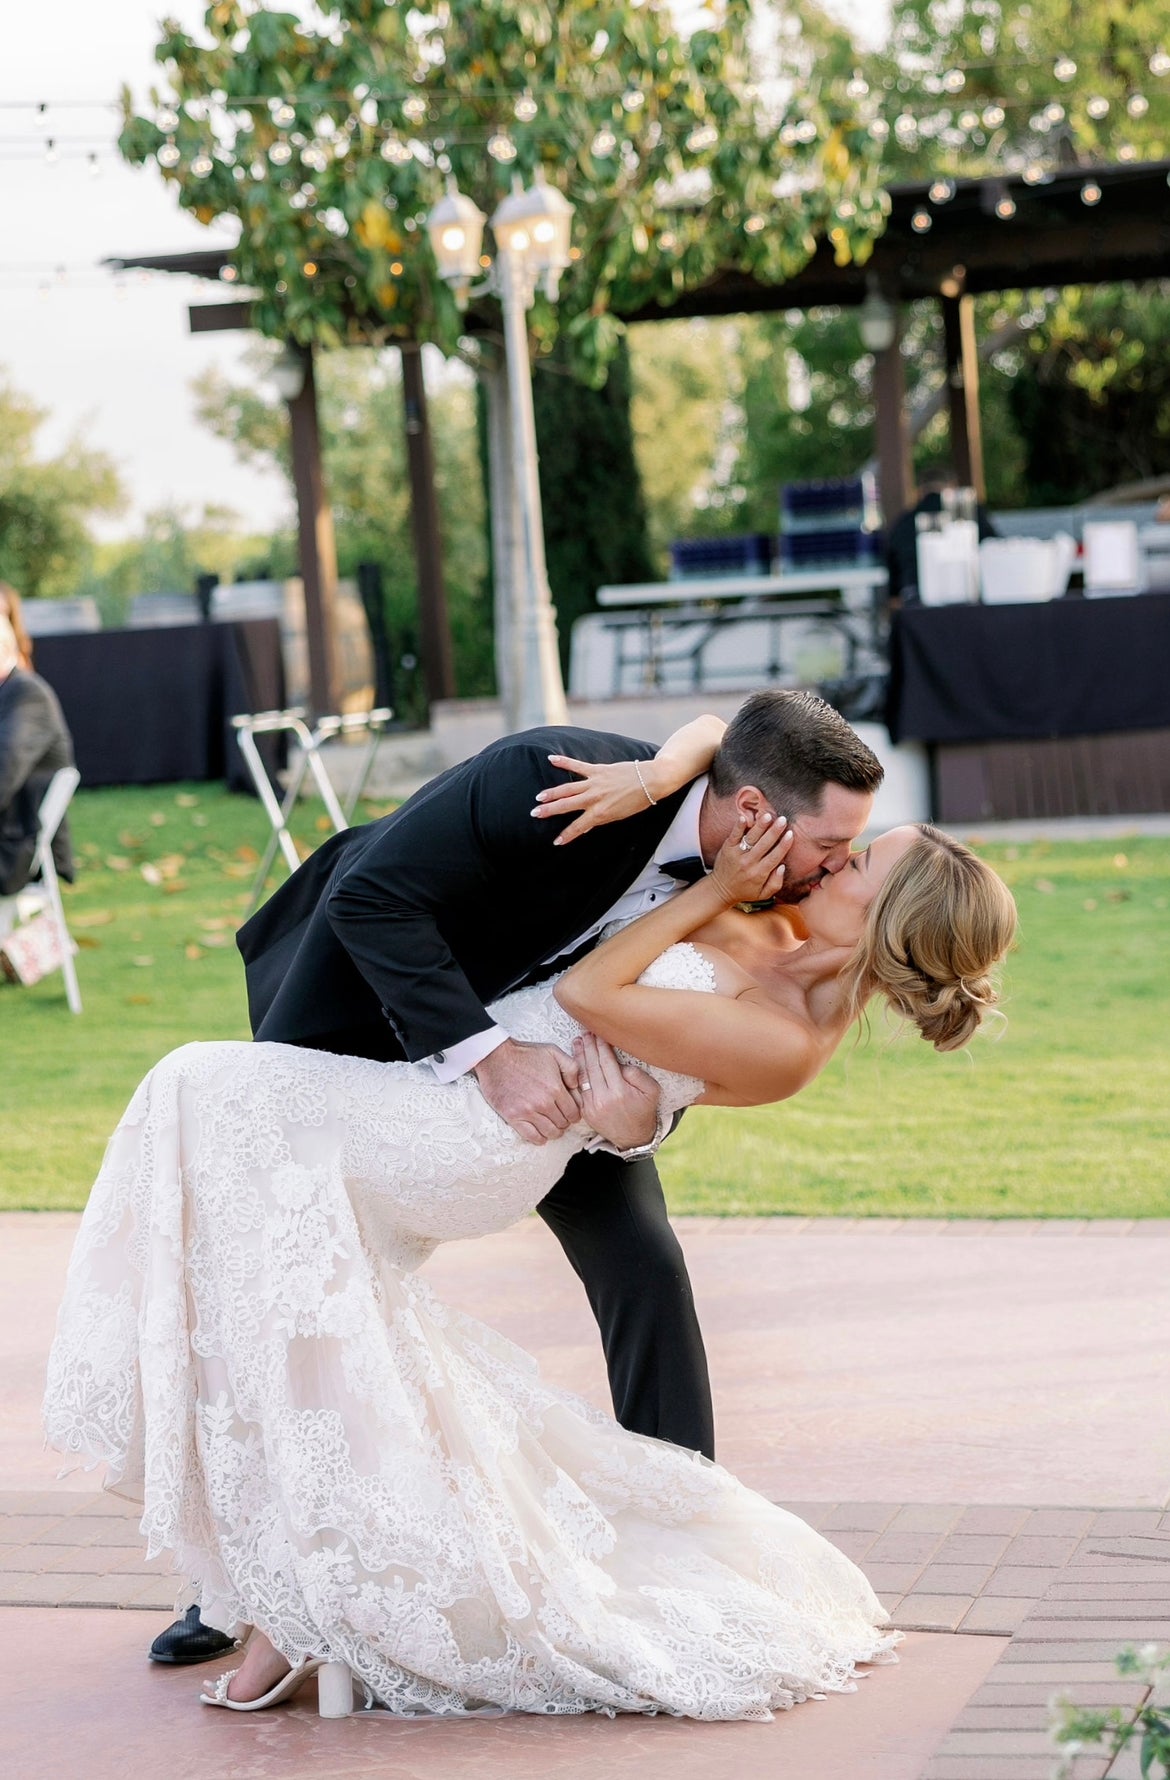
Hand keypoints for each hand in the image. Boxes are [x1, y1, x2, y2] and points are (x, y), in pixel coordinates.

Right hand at [473, 1038, 581, 1144]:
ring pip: (550, 1132)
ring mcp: (527, 1111)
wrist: (496, 1056)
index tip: (570, 1112)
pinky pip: (532, 1137)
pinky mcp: (513, 1117)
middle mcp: (543, 1102)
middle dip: (564, 1122)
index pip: (574, 1113)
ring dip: (553, 1131)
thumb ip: (571, 1068)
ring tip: (550, 1125)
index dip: (574, 1114)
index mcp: (555, 1088)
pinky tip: (540, 1133)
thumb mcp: (553, 1052)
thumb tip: (577, 1087)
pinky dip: (539, 1138)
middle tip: (559, 1117)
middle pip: (563, 1124)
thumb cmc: (525, 1054)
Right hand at [531, 756, 661, 845]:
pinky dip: (564, 762)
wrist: (651, 780)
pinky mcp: (598, 769)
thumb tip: (585, 825)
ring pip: (568, 788)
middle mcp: (594, 798)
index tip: (556, 842)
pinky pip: (577, 765)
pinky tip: (551, 759)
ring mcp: (594, 782)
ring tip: (539, 797)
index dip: (567, 835)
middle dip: (549, 811)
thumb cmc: (638, 801)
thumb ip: (600, 819)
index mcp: (601, 813)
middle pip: (567, 805)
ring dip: (552, 793)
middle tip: (534, 814)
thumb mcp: (619, 816)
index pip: (579, 826)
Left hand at [572, 1031, 660, 1151]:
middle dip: (589, 1047)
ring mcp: (592, 1106)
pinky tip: (576, 1061)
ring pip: (584, 1076)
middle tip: (586, 1032)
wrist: (634, 1137)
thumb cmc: (644, 1110)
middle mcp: (603, 1098)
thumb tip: (620, 1064)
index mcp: (620, 1091)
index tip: (599, 1033)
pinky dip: (577, 1073)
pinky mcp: (585, 1111)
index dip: (602, 1045)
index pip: (607, 1061)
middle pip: (593, 1066)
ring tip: (577, 1042)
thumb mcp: (652, 1091)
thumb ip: (637, 1074)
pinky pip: (580, 1088)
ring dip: (579, 1057)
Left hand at [710, 812, 793, 905]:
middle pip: (764, 844)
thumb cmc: (745, 891)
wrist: (720, 890)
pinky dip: (739, 826)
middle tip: (783, 820)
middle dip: (775, 831)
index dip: (784, 845)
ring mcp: (737, 854)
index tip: (791, 834)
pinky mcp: (727, 848)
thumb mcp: (763, 894)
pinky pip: (734, 835)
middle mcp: (748, 863)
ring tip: (768, 815)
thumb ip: (776, 883)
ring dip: (760, 826)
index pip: (775, 856)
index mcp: (759, 874)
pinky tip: (744, 817)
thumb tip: (782, 866)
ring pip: (751, 838)